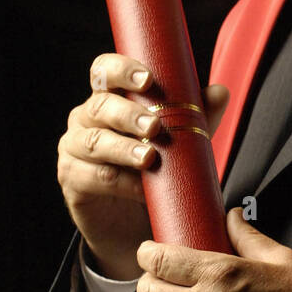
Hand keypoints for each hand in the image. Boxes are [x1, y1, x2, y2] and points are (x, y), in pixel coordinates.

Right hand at [57, 53, 229, 280]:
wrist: (134, 221)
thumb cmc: (152, 170)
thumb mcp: (178, 143)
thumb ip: (196, 118)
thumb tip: (219, 92)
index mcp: (110, 98)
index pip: (105, 71)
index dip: (121, 70)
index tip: (147, 79)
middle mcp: (86, 119)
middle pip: (100, 107)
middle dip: (128, 114)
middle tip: (154, 126)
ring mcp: (74, 148)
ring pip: (93, 142)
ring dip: (123, 149)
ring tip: (149, 158)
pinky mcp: (72, 179)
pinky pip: (92, 177)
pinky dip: (120, 182)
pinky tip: (140, 189)